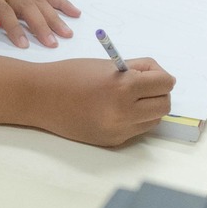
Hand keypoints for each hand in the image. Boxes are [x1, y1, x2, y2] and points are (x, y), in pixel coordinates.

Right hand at [33, 57, 173, 145]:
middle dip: (158, 94)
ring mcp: (118, 130)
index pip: (165, 83)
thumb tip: (162, 78)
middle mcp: (124, 112)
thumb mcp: (107, 65)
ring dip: (148, 108)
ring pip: (154, 120)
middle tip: (144, 87)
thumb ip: (137, 70)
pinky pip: (136, 130)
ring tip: (129, 99)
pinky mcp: (112, 141)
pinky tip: (115, 111)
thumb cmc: (70, 75)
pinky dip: (133, 120)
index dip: (160, 76)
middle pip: (164, 105)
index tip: (152, 75)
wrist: (40, 98)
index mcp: (124, 87)